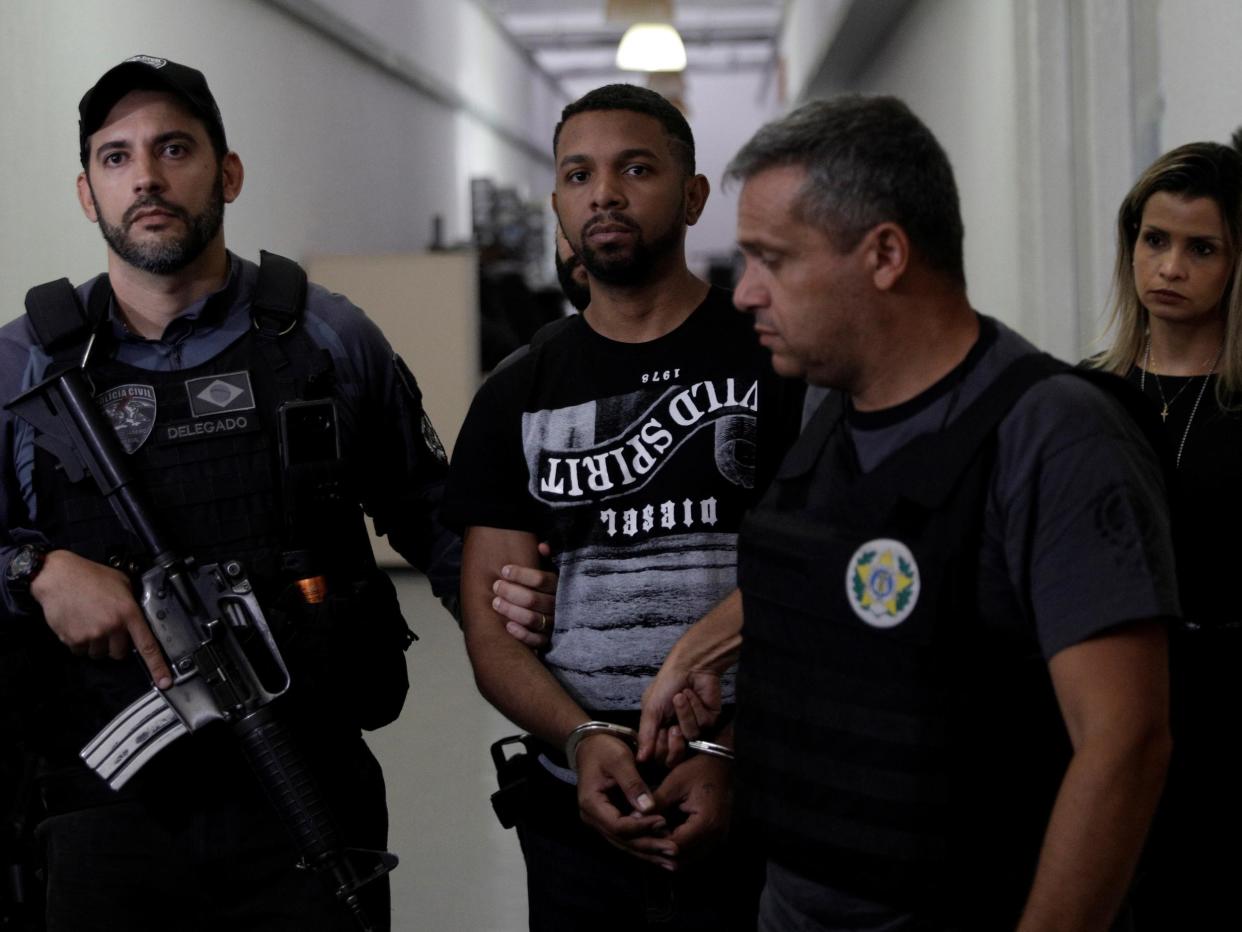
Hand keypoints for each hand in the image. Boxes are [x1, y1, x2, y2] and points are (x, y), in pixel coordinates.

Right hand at [31, 549, 171, 688]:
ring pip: (99, 654)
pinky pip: (80, 651)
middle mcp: (112, 626)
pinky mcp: (73, 639)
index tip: (164, 681)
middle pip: (120, 653)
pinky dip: (80, 642)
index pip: (147, 645)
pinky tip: (79, 624)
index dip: (157, 666)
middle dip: (116, 645)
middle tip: (108, 628)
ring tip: (91, 622)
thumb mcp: (122, 583)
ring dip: (97, 644)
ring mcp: (91, 634)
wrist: (58, 576)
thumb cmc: (90, 576)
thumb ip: (132, 602)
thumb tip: (138, 616)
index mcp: (128, 613)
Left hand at [493, 541, 557, 647]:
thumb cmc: (546, 588)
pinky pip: (537, 640)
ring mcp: (554, 623)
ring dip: (512, 611)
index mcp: (558, 586)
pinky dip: (522, 634)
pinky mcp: (549, 639)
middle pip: (533, 599)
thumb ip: (547, 559)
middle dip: (511, 592)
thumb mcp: (550, 570)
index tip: (504, 570)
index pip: (542, 579)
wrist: (558, 614)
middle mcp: (558, 605)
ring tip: (495, 603)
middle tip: (496, 586)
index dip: (521, 574)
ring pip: (533, 619)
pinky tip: (507, 626)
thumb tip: (542, 546)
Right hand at [575, 733, 676, 869]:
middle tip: (675, 850)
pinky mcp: (611, 821)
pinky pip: (627, 838)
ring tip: (673, 861)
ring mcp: (601, 822)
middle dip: (650, 846)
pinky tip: (662, 855)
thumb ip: (633, 783)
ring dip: (649, 853)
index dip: (642, 827)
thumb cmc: (605, 748)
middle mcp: (593, 819)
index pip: (618, 826)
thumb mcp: (619, 760)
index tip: (664, 821)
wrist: (591, 745)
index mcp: (592, 804)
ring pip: (626, 844)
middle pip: (623, 840)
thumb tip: (649, 809)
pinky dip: (645, 846)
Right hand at [638, 667, 721, 765]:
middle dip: (675, 741)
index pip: (660, 755)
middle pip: (677, 755)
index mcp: (660, 729)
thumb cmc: (667, 683)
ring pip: (691, 737)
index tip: (660, 735)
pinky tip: (692, 694)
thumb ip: (646, 734)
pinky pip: (703, 724)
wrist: (690, 665)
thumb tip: (640, 759)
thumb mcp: (651, 708)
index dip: (661, 749)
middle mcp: (677, 731)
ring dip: (684, 714)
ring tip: (680, 697)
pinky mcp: (710, 719)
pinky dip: (695, 707)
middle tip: (673, 727)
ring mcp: (694, 726)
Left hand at [651, 754, 732, 866]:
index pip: (676, 846)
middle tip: (643, 838)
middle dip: (662, 849)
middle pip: (683, 857)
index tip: (640, 835)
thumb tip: (633, 818)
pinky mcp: (716, 836)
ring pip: (689, 857)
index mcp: (706, 823)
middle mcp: (715, 836)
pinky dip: (681, 847)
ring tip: (653, 837)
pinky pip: (696, 850)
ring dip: (671, 851)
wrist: (720, 763)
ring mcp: (718, 838)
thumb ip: (655, 803)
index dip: (656, 843)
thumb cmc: (696, 770)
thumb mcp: (674, 784)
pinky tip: (666, 836)